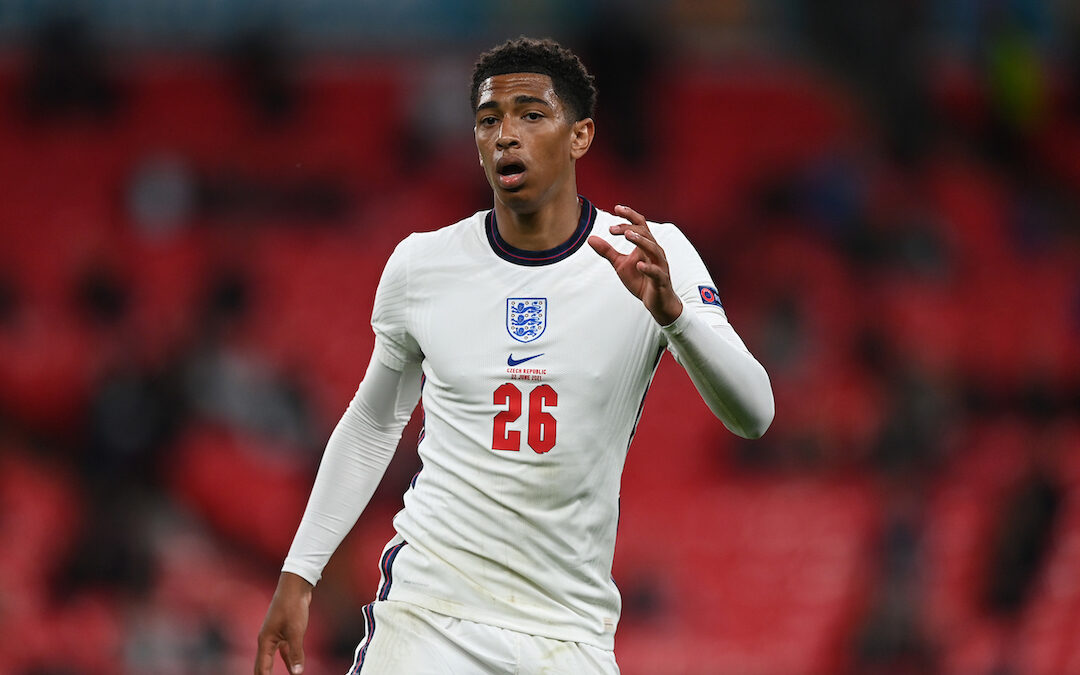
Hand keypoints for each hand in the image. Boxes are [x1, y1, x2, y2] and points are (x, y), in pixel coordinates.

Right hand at [255, 572, 312, 674]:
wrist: (296, 586)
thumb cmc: (292, 606)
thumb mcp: (295, 632)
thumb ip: (295, 653)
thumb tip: (296, 672)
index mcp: (265, 641)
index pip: (262, 668)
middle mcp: (267, 639)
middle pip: (263, 664)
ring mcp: (275, 634)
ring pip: (273, 658)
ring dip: (276, 669)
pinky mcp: (284, 630)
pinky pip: (283, 650)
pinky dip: (287, 659)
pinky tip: (293, 667)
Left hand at [588, 204, 682, 324]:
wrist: (657, 301)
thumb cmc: (641, 280)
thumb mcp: (620, 264)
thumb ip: (607, 251)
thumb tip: (590, 238)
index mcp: (646, 245)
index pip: (640, 224)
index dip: (629, 215)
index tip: (616, 208)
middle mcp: (655, 252)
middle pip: (646, 233)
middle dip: (629, 228)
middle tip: (612, 229)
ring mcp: (660, 266)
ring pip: (654, 249)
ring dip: (641, 241)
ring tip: (627, 235)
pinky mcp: (661, 280)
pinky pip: (657, 272)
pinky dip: (648, 268)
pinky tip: (638, 265)